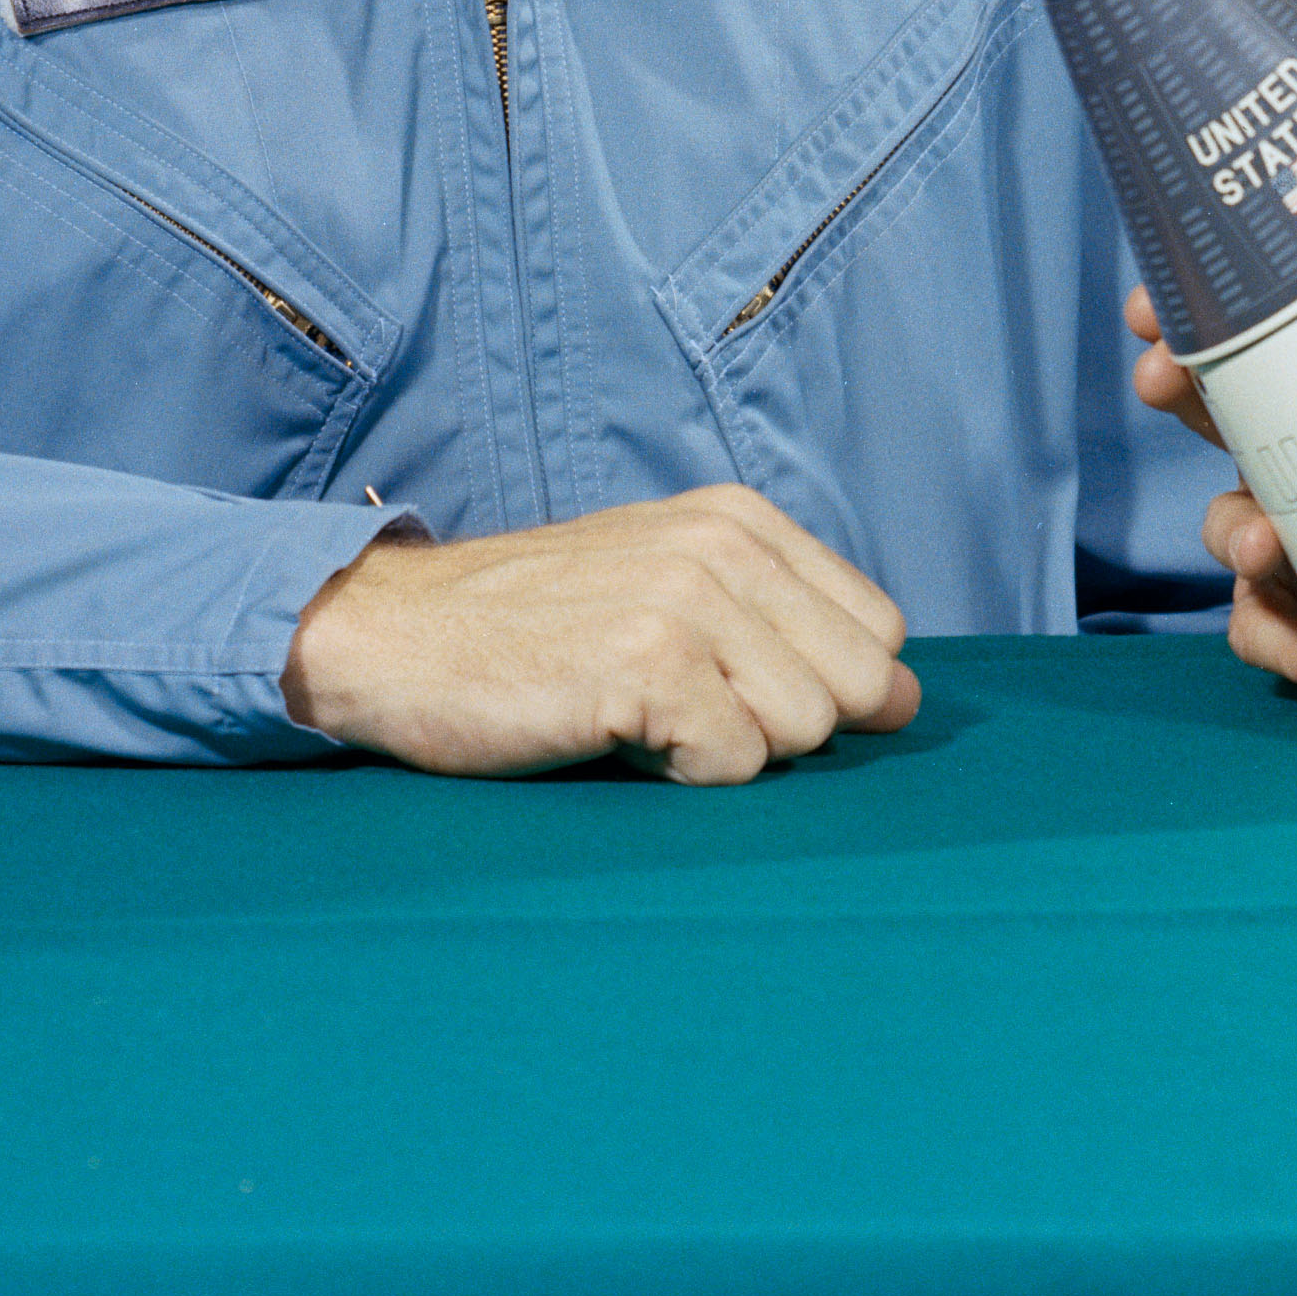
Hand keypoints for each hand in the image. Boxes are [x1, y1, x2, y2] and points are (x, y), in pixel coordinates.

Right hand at [279, 488, 918, 778]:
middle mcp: (726, 546)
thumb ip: (774, 619)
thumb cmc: (533, 631)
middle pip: (856, 687)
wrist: (393, 638)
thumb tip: (903, 697)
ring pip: (802, 731)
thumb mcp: (664, 583)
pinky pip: (734, 765)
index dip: (831, 687)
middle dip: (787, 728)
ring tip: (644, 720)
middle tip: (687, 716)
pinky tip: (616, 738)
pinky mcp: (649, 666)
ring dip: (728, 752)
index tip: (745, 695)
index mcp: (742, 519)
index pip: (879, 629)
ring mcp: (689, 601)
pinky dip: (683, 776)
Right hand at [1127, 286, 1296, 698]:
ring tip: (1262, 543)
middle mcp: (1289, 469)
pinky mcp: (1292, 622)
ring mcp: (1281, 547)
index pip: (1253, 354)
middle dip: (1179, 389)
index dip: (1199, 325)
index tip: (1157, 303)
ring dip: (1237, 531)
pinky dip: (1292, 647)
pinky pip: (1264, 634)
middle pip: (1217, 419)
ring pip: (1229, 532)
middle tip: (1160, 375)